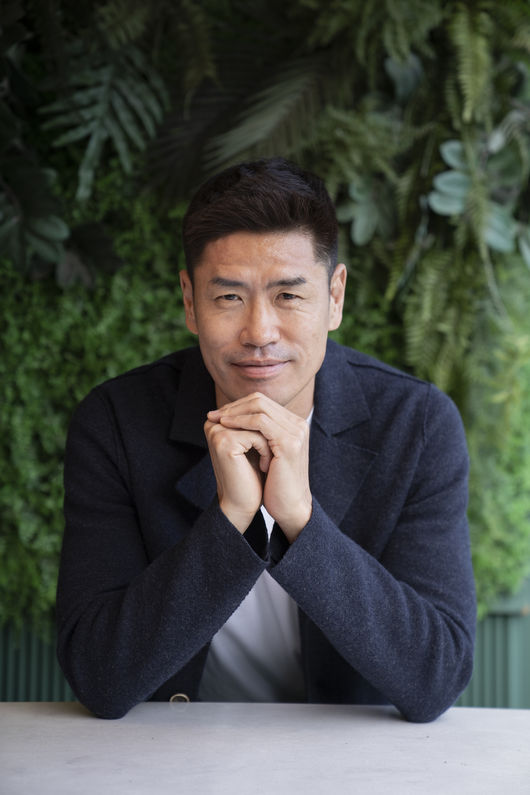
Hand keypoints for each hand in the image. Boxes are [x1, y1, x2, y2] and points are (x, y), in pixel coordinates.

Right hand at [204, 415, 270, 532]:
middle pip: (255, 412)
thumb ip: (255, 422)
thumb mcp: (254, 444)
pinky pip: (257, 436)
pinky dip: (267, 452)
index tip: (273, 445)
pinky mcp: (224, 442)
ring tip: (270, 461)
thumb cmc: (252, 475)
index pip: (252, 406)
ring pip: (259, 424)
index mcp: (218, 421)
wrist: (243, 504)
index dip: (269, 424)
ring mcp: (217, 431)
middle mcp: (214, 423)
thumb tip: (268, 401)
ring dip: (270, 443)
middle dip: (270, 432)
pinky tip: (265, 467)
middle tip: (274, 453)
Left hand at [206, 393, 311, 541]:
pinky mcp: (289, 442)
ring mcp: (295, 431)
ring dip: (234, 412)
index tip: (218, 414)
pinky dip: (240, 421)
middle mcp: (298, 424)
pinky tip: (226, 426)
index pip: (262, 403)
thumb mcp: (266, 453)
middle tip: (213, 414)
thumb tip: (231, 419)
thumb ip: (258, 435)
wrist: (290, 507)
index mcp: (293, 425)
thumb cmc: (275, 484)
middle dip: (234, 406)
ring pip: (259, 407)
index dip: (238, 406)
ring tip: (217, 420)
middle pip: (261, 400)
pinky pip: (260, 421)